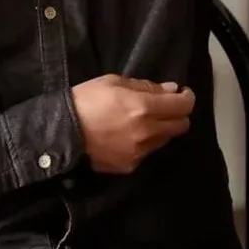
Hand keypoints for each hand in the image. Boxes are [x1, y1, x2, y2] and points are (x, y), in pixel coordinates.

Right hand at [70, 74, 196, 174]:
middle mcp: (146, 132)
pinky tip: (128, 136)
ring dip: (161, 129)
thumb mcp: (113, 82)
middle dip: (178, 114)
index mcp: (143, 108)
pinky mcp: (129, 166)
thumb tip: (171, 89)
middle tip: (166, 107)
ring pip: (165, 140)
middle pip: (181, 126)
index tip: (183, 93)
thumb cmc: (85, 100)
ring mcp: (139, 152)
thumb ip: (145, 86)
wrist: (61, 132)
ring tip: (144, 121)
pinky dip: (144, 143)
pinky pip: (146, 152)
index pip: (182, 106)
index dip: (187, 98)